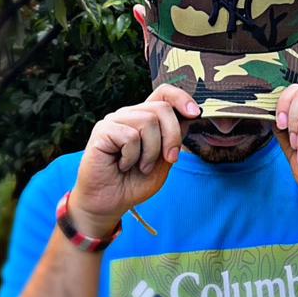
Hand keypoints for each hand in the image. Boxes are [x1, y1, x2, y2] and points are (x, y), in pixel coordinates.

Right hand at [69, 84, 201, 237]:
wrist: (110, 203)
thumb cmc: (134, 183)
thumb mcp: (164, 162)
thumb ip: (174, 140)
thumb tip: (188, 118)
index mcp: (145, 118)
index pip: (164, 93)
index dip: (181, 98)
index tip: (195, 114)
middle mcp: (129, 115)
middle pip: (162, 108)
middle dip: (172, 136)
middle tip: (169, 159)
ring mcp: (114, 120)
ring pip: (148, 121)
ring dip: (151, 152)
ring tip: (140, 166)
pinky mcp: (102, 131)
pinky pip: (130, 136)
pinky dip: (132, 157)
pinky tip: (122, 165)